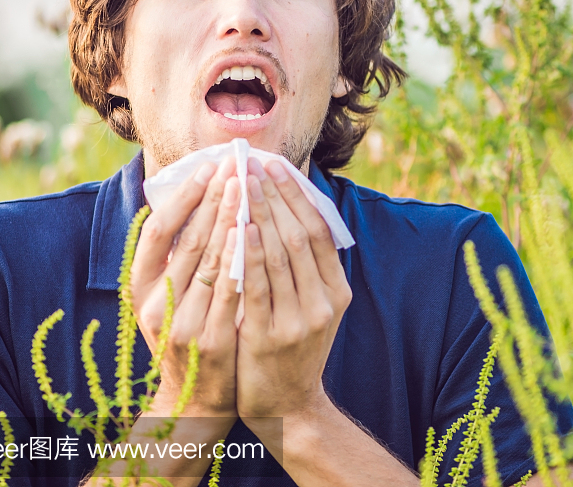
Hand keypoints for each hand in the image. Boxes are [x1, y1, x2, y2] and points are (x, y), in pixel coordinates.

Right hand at [130, 158, 241, 418]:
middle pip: (188, 240)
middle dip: (215, 198)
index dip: (183, 197)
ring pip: (210, 261)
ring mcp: (182, 325)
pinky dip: (242, 259)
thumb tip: (196, 197)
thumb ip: (177, 256)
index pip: (158, 231)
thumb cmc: (188, 334)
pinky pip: (231, 292)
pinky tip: (254, 233)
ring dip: (231, 219)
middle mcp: (155, 304)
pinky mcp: (211, 342)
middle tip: (236, 165)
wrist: (195, 401)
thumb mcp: (169, 296)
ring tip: (248, 186)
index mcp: (140, 287)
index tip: (207, 168)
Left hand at [235, 159, 351, 420]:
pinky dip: (248, 253)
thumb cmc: (293, 349)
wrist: (288, 407)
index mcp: (337, 291)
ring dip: (258, 214)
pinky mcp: (270, 337)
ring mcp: (299, 320)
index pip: (319, 230)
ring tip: (240, 185)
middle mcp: (323, 303)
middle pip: (298, 236)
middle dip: (273, 196)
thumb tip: (289, 212)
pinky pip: (257, 285)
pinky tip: (236, 228)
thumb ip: (306, 268)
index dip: (297, 196)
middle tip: (250, 166)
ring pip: (278, 255)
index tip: (275, 167)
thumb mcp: (312, 307)